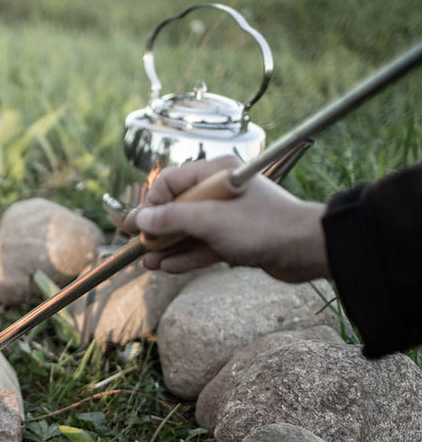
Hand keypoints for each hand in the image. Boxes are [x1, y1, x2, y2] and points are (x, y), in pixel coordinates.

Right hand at [122, 156, 329, 282]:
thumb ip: (171, 219)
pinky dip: (185, 256)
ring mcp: (228, 216)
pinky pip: (203, 246)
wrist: (307, 249)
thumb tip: (140, 219)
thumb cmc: (263, 226)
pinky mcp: (235, 238)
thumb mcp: (209, 221)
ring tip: (147, 263)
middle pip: (177, 208)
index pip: (171, 182)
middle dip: (156, 229)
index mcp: (215, 173)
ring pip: (188, 230)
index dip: (150, 204)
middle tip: (137, 246)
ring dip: (167, 247)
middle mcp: (220, 192)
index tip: (135, 227)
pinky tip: (167, 267)